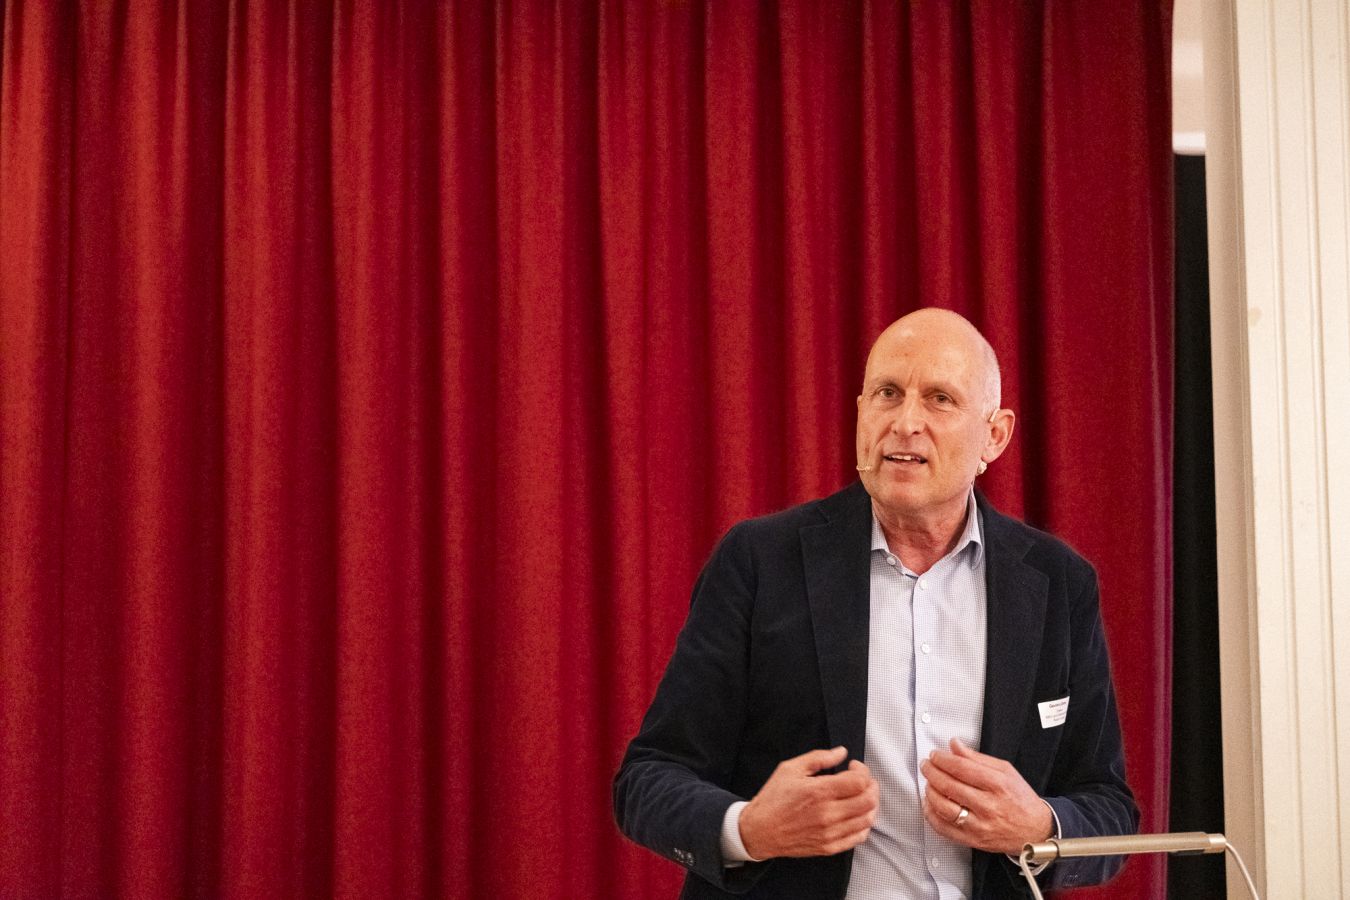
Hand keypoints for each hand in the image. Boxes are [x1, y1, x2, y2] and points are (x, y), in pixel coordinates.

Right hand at [738, 746, 878, 859]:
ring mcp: (830, 833)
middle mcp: (827, 814)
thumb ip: (818, 757)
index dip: (863, 770)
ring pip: (867, 819)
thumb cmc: (773, 799)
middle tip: (863, 780)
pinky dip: (863, 824)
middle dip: (871, 786)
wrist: (759, 830)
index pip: (859, 781)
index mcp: (819, 792)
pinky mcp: (829, 847)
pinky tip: (855, 815)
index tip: (854, 767)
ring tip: (860, 796)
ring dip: (870, 805)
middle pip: (868, 800)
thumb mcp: (790, 768)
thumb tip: (841, 752)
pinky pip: (858, 837)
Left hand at [920, 738, 1052, 854]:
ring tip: (929, 783)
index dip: (943, 759)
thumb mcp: (1005, 771)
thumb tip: (954, 745)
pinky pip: (944, 829)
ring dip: (930, 792)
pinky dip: (931, 815)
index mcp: (998, 785)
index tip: (935, 755)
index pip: (962, 768)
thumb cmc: (1020, 799)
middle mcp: (989, 806)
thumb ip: (977, 757)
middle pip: (950, 786)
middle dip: (932, 772)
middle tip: (926, 766)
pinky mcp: (973, 840)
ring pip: (944, 808)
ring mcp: (980, 826)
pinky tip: (930, 804)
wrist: (1035, 830)